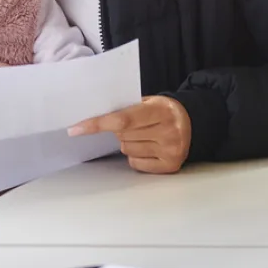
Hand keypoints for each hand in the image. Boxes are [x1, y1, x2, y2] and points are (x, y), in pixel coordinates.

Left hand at [69, 95, 192, 173]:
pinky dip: (136, 156)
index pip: (122, 119)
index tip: (76, 129)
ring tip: (144, 134)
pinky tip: (148, 146)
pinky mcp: (170, 165)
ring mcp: (170, 150)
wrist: (192, 122)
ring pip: (127, 150)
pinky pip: (136, 163)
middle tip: (133, 124)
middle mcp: (168, 131)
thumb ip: (126, 108)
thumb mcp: (150, 101)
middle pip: (123, 136)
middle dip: (119, 131)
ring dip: (127, 143)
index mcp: (161, 110)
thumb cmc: (162, 111)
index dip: (97, 124)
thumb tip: (94, 116)